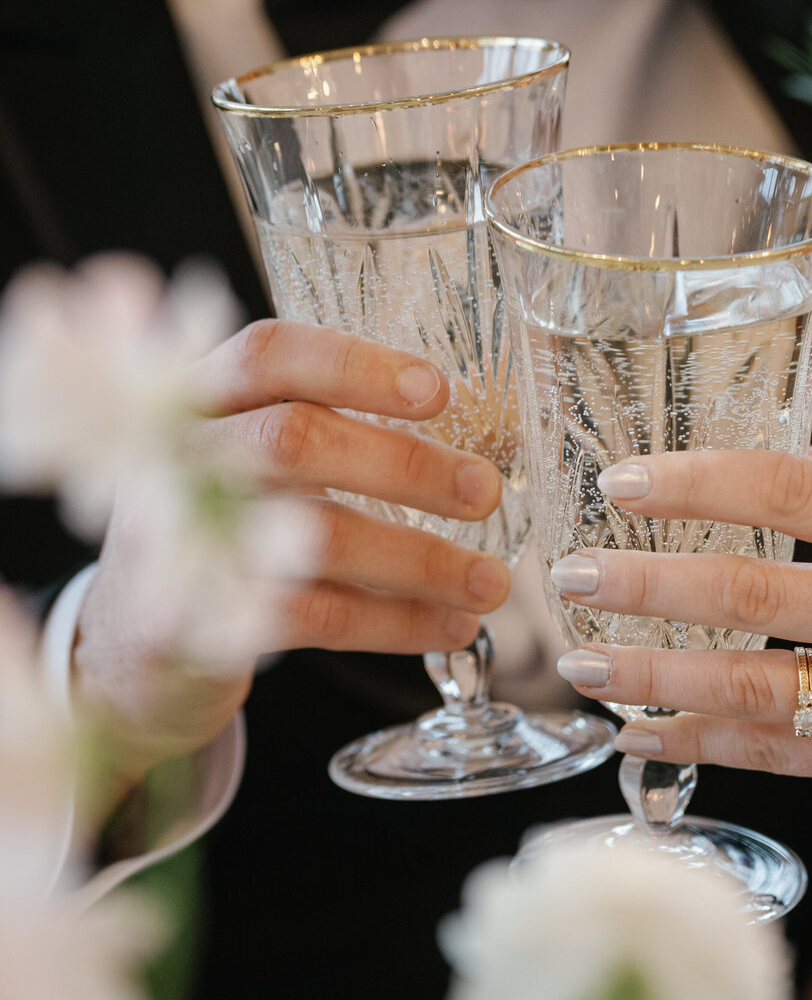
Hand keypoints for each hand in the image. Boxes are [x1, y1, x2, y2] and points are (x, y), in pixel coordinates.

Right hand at [73, 320, 508, 772]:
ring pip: (312, 536)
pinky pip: (316, 615)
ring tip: (489, 581)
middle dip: (405, 466)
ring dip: (419, 560)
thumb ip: (324, 434)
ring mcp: (177, 544)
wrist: (135, 646)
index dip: (356, 365)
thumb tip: (466, 442)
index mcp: (200, 400)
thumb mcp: (249, 465)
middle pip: (295, 441)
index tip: (439, 390)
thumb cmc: (220, 534)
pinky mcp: (197, 626)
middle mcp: (178, 459)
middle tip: (484, 491)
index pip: (269, 354)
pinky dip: (396, 622)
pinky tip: (449, 625)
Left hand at [550, 449, 811, 786]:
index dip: (697, 483)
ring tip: (581, 662)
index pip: (790, 492)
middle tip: (570, 573)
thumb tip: (734, 465)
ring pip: (750, 691)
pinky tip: (634, 730)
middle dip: (647, 586)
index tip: (620, 481)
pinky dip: (696, 743)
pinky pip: (772, 755)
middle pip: (751, 597)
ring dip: (652, 677)